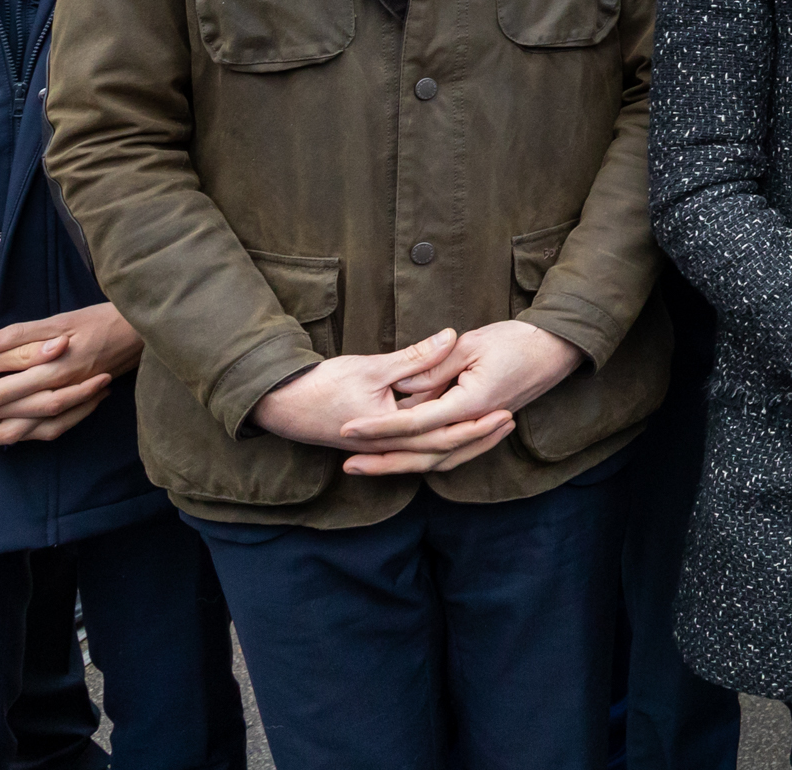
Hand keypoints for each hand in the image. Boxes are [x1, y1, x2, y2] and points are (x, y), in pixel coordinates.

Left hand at [0, 303, 146, 447]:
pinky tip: (11, 433)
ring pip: (31, 433)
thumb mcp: (59, 319)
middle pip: (12, 423)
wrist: (144, 330)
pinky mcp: (81, 404)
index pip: (0, 391)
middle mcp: (61, 392)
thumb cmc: (101, 318)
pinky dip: (30, 435)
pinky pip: (54, 429)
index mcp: (51, 369)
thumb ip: (18, 335)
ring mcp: (72, 402)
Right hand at [254, 329, 515, 475]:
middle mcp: (390, 447)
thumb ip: (415, 357)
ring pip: (431, 455)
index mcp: (391, 432)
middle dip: (478, 438)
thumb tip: (450, 336)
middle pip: (443, 450)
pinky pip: (416, 451)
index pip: (442, 433)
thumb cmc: (323, 385)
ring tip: (493, 427)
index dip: (476, 423)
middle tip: (509, 420)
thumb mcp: (372, 367)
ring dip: (462, 443)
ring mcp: (383, 449)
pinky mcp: (378, 444)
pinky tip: (457, 431)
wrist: (281, 406)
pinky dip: (440, 443)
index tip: (504, 409)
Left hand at [336, 320, 584, 472]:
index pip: (415, 422)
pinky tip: (405, 456)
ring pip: (437, 459)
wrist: (556, 348)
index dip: (378, 427)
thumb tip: (401, 386)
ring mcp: (481, 429)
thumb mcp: (470, 344)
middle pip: (423, 453)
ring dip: (401, 464)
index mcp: (470, 403)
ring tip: (368, 465)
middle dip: (383, 460)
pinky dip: (426, 458)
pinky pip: (452, 452)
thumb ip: (433, 367)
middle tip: (348, 464)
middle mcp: (475, 424)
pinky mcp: (483, 426)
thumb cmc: (516, 340)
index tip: (347, 430)